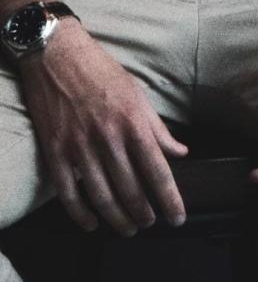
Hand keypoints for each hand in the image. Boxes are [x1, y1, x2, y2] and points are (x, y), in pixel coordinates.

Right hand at [19, 22, 188, 235]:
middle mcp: (108, 137)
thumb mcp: (137, 93)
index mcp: (133, 122)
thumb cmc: (101, 71)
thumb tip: (179, 152)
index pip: (158, 171)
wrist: (57, 53)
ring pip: (102, 197)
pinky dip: (80, 214)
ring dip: (117, 219)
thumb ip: (157, 127)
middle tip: (150, 224)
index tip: (178, 218)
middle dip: (144, 214)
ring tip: (128, 228)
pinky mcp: (55, 150)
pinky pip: (68, 193)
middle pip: (131, 190)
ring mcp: (79, 146)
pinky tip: (91, 224)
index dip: (170, 200)